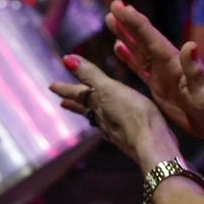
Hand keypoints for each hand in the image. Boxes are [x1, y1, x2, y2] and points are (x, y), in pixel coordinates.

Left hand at [50, 54, 178, 165]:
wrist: (151, 144)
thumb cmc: (132, 114)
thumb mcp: (109, 89)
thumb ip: (90, 75)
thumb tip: (67, 59)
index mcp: (98, 105)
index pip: (78, 94)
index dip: (65, 88)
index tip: (51, 86)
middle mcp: (103, 119)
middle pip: (85, 109)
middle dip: (74, 103)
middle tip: (62, 103)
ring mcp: (116, 131)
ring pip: (98, 120)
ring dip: (90, 115)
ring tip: (85, 115)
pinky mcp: (130, 138)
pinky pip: (114, 130)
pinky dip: (109, 126)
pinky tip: (113, 130)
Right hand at [108, 1, 203, 143]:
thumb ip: (195, 69)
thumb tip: (190, 45)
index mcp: (175, 62)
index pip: (151, 37)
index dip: (134, 21)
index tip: (119, 6)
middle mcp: (167, 64)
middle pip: (142, 39)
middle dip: (128, 22)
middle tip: (113, 5)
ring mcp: (162, 75)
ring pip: (138, 50)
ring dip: (125, 36)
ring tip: (111, 20)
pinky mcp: (159, 87)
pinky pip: (139, 68)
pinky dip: (128, 57)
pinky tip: (118, 49)